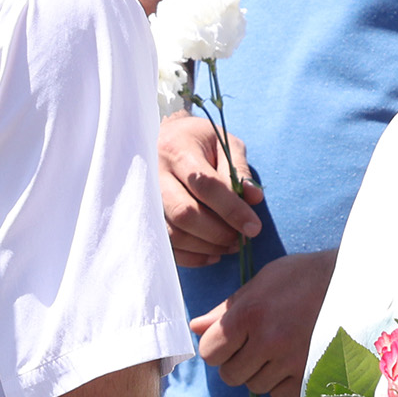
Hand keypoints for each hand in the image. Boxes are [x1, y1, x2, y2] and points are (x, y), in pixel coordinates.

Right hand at [158, 115, 263, 266]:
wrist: (160, 139)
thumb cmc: (197, 141)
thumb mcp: (223, 143)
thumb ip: (239, 169)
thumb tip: (254, 198)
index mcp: (178, 151)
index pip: (205, 185)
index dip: (231, 209)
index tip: (253, 227)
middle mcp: (155, 175)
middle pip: (184, 212)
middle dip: (217, 232)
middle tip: (240, 239)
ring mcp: (144, 198)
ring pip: (172, 233)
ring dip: (205, 247)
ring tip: (229, 246)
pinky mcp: (143, 217)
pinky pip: (164, 245)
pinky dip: (190, 257)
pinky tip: (211, 254)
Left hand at [191, 250, 337, 396]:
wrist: (354, 282)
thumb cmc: (302, 277)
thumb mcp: (261, 282)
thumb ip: (226, 310)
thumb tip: (195, 327)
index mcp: (250, 314)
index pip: (210, 352)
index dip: (216, 347)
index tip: (229, 340)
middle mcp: (269, 341)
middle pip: (230, 375)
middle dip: (236, 363)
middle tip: (253, 346)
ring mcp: (292, 360)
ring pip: (256, 386)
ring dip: (260, 373)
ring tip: (276, 349)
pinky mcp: (312, 373)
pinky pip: (281, 392)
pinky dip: (281, 381)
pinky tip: (291, 359)